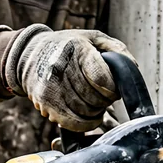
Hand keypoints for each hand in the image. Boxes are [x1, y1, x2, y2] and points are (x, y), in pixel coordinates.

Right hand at [4, 26, 134, 131]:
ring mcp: (51, 86)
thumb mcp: (94, 38)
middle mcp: (61, 67)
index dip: (113, 89)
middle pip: (95, 98)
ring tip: (95, 103)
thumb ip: (117, 51)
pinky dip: (86, 124)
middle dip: (106, 100)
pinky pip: (73, 123)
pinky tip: (89, 117)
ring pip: (86, 112)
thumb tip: (132, 70)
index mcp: (76, 48)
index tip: (114, 88)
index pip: (102, 78)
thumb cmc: (68, 46)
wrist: (30, 54)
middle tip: (104, 96)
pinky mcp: (45, 102)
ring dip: (96, 112)